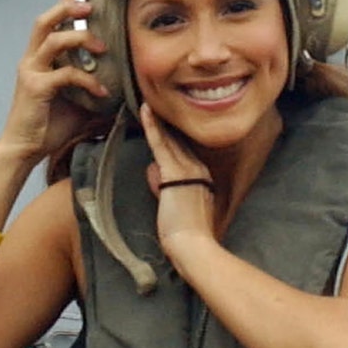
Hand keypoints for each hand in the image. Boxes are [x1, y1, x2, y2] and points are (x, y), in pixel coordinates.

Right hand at [0, 0, 110, 165]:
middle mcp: (32, 60)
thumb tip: (123, 87)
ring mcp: (31, 72)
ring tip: (101, 45)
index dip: (65, 3)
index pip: (49, 22)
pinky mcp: (36, 88)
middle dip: (67, 7)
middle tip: (91, 4)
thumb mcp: (76, 102)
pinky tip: (102, 91)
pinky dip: (87, 80)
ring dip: (79, 37)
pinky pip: (65, 74)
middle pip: (44, 21)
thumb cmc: (47, 125)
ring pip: (52, 40)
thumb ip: (92, 88)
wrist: (24, 149)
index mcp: (38, 59)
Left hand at [138, 103, 215, 254]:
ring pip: (169, 138)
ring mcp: (187, 168)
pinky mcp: (174, 172)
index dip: (173, 134)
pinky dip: (152, 126)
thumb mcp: (177, 207)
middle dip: (166, 123)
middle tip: (154, 101)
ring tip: (148, 101)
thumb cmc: (186, 235)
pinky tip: (145, 110)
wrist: (192, 246)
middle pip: (177, 140)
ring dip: (157, 119)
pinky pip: (159, 144)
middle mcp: (197, 168)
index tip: (164, 120)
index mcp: (202, 176)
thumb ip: (166, 188)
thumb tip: (154, 174)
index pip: (184, 150)